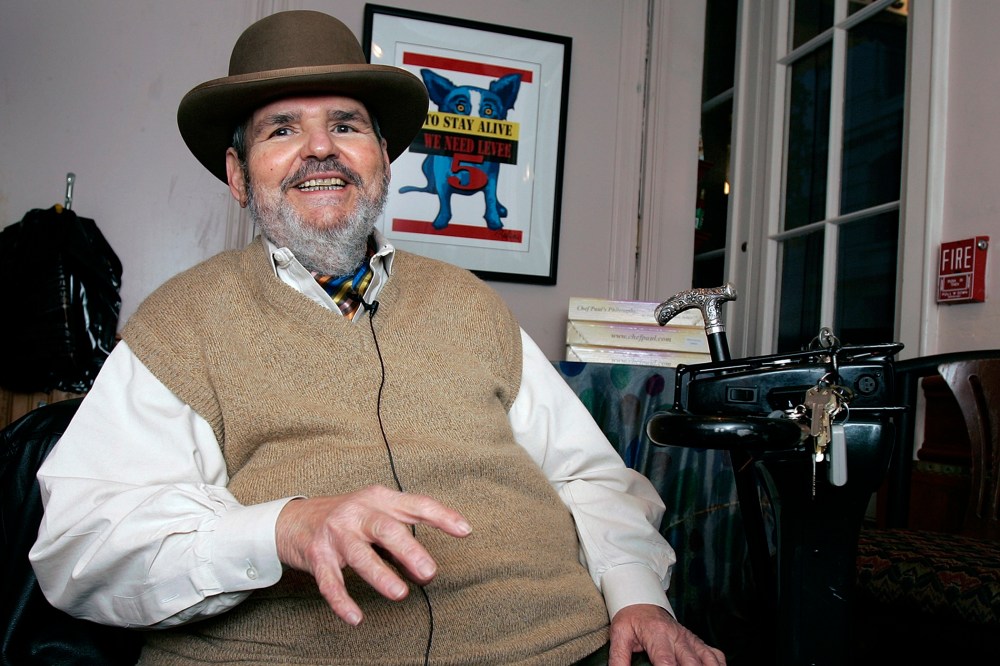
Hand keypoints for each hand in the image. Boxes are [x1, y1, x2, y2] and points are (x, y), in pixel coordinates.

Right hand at [275, 485, 470, 625]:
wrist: (294, 519)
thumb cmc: (347, 519)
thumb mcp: (376, 515)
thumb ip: (403, 538)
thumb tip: (427, 572)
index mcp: (380, 499)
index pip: (416, 504)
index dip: (441, 516)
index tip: (465, 530)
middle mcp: (358, 512)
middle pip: (386, 528)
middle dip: (408, 550)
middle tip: (429, 572)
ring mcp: (336, 533)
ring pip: (359, 555)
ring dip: (380, 575)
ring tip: (399, 594)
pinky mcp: (317, 555)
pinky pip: (330, 581)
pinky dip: (342, 601)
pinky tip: (356, 617)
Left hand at [609, 604, 725, 665]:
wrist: (641, 599)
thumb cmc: (630, 618)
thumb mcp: (619, 635)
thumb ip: (619, 658)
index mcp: (657, 634)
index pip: (666, 661)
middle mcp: (677, 635)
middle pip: (691, 663)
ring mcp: (690, 638)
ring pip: (707, 659)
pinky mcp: (697, 641)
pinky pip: (715, 654)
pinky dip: (718, 665)